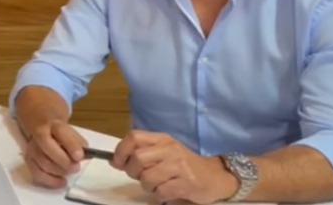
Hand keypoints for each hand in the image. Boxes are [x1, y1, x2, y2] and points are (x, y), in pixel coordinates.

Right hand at [23, 119, 87, 187]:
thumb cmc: (61, 134)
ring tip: (70, 171)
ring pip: (42, 162)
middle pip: (47, 146)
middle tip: (76, 168)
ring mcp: (32, 147)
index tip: (80, 156)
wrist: (42, 126)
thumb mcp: (72, 133)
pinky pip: (36, 173)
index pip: (60, 131)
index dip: (70, 145)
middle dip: (63, 161)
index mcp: (54, 124)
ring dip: (59, 171)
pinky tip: (61, 181)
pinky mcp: (29, 159)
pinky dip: (50, 180)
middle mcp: (39, 134)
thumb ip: (79, 143)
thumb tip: (85, 155)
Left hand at [112, 130, 238, 203]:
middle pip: (137, 158)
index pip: (134, 137)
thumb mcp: (163, 153)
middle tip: (141, 178)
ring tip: (157, 186)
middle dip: (133, 172)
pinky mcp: (187, 183)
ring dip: (148, 187)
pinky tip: (168, 193)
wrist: (216, 177)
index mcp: (162, 139)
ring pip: (147, 178)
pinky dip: (160, 196)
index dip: (121, 151)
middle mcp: (170, 149)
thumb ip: (141, 154)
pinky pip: (160, 192)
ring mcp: (179, 166)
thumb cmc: (184, 166)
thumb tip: (116, 161)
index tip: (117, 163)